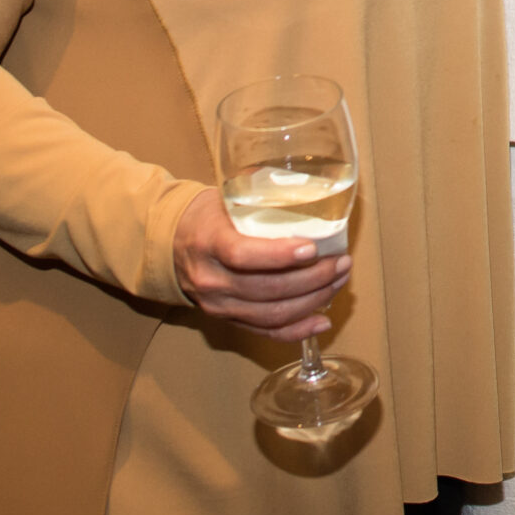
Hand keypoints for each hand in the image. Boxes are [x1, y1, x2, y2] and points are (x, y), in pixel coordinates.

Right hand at [172, 189, 351, 342]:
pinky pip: (265, 332)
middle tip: (342, 262)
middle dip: (313, 278)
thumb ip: (261, 193)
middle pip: (266, 289)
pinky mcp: (228, 320)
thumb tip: (310, 183)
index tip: (312, 248)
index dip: (279, 255)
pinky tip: (322, 321)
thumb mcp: (226, 197)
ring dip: (313, 300)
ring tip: (339, 281)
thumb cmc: (207, 216)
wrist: (171, 245)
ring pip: (271, 313)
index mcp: (208, 242)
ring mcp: (219, 305)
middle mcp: (211, 279)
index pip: (242, 255)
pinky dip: (297, 330)